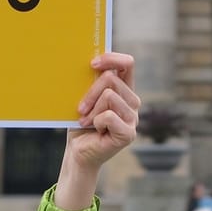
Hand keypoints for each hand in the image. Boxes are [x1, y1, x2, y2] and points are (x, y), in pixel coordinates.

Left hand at [56, 51, 136, 210]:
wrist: (78, 151)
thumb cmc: (80, 122)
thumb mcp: (85, 97)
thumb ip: (93, 82)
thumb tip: (90, 63)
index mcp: (124, 89)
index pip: (127, 64)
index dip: (111, 59)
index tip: (92, 64)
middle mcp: (132, 102)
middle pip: (111, 79)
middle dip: (90, 92)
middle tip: (81, 108)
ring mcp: (133, 118)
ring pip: (109, 96)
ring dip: (91, 110)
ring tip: (87, 121)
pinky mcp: (129, 134)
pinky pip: (108, 116)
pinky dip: (96, 122)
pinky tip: (96, 130)